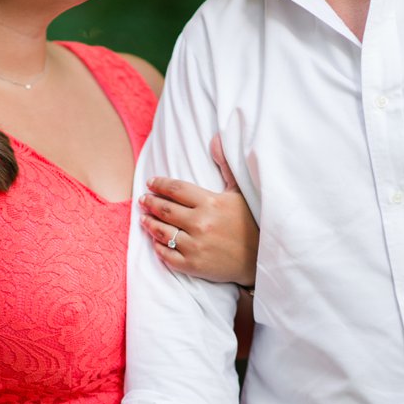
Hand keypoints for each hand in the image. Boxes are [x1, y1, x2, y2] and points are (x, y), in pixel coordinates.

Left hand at [138, 136, 257, 286]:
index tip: (151, 183)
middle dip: (150, 202)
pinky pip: (166, 254)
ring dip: (149, 223)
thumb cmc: (250, 223)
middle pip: (164, 209)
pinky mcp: (192, 265)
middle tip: (143, 199)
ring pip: (161, 231)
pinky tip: (155, 240)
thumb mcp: (240, 192)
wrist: (260, 259)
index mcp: (210, 203)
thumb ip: (225, 166)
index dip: (160, 184)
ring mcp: (195, 245)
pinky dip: (157, 246)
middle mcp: (200, 223)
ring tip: (143, 218)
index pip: (176, 189)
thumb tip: (216, 138)